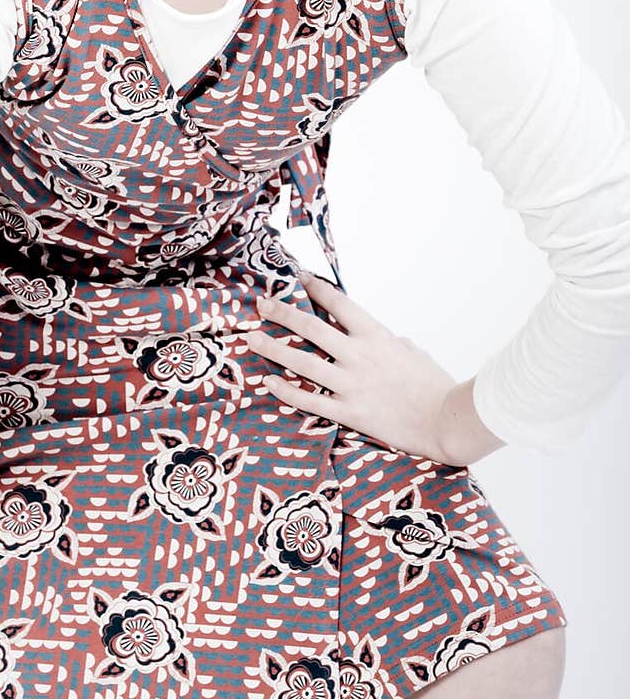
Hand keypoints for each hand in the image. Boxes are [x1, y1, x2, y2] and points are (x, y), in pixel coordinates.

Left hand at [247, 271, 502, 465]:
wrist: (447, 420)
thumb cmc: (436, 386)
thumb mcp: (414, 353)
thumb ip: (393, 343)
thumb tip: (388, 341)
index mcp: (376, 336)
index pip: (339, 304)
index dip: (316, 289)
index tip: (298, 279)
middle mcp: (358, 355)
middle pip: (311, 327)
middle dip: (282, 313)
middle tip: (261, 304)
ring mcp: (351, 384)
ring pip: (302, 361)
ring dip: (273, 348)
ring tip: (251, 338)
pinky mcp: (349, 412)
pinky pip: (310, 400)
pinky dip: (286, 391)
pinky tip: (268, 382)